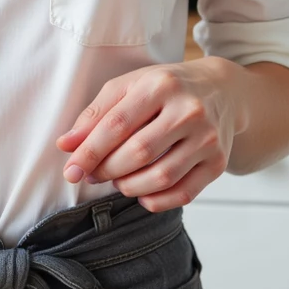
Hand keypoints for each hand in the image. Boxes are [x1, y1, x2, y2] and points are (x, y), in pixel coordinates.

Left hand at [55, 58, 247, 212]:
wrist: (222, 90)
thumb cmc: (166, 88)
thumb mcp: (129, 86)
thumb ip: (95, 114)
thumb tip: (65, 146)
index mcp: (161, 86)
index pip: (117, 125)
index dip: (89, 152)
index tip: (71, 170)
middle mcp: (188, 111)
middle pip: (138, 153)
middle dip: (107, 171)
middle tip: (93, 175)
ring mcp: (208, 138)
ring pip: (161, 178)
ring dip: (129, 187)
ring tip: (118, 181)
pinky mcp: (218, 162)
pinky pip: (183, 194)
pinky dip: (156, 202)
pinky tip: (141, 193)